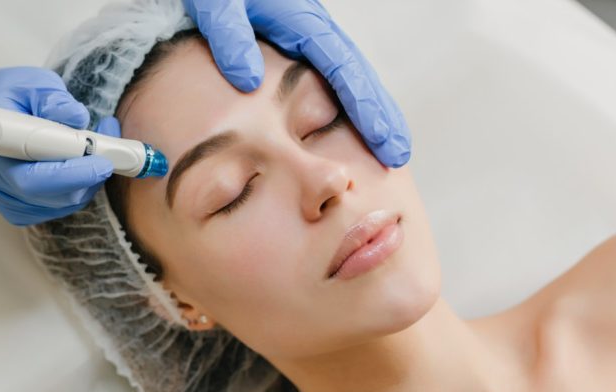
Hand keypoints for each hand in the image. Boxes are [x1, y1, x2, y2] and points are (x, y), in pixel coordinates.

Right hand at [0, 53, 115, 225]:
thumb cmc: (3, 97)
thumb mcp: (27, 83)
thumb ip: (51, 97)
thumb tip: (77, 117)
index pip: (33, 178)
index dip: (71, 173)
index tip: (101, 160)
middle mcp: (0, 184)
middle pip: (55, 196)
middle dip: (90, 174)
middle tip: (110, 147)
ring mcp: (11, 201)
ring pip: (64, 203)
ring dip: (89, 177)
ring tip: (97, 142)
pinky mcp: (22, 209)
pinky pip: (61, 206)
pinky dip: (79, 186)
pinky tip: (80, 161)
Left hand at [182, 0, 411, 167]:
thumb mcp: (217, 6)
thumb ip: (230, 37)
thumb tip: (249, 81)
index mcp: (301, 21)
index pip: (343, 69)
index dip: (364, 106)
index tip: (382, 139)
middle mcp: (313, 29)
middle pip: (358, 75)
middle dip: (381, 114)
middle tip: (398, 153)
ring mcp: (308, 38)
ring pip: (350, 77)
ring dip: (371, 111)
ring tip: (387, 148)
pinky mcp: (298, 45)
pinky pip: (332, 77)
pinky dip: (349, 102)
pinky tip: (353, 127)